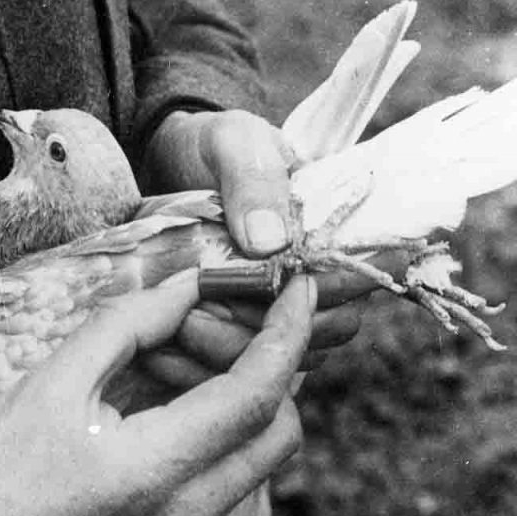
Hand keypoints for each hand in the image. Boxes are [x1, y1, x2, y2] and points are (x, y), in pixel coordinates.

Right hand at [0, 270, 315, 515]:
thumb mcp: (52, 379)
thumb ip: (130, 324)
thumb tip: (188, 286)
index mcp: (153, 474)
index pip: (256, 396)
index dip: (287, 333)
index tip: (298, 287)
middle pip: (277, 431)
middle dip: (264, 363)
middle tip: (208, 318)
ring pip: (254, 453)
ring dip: (233, 390)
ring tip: (168, 347)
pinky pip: (221, 472)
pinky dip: (211, 420)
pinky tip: (161, 384)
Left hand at [142, 110, 397, 383]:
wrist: (165, 160)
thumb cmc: (211, 146)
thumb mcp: (234, 143)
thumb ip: (252, 181)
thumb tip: (270, 242)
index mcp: (328, 235)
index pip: (353, 286)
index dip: (318, 301)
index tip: (256, 295)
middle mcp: (312, 281)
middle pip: (318, 336)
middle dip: (261, 335)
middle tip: (196, 317)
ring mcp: (277, 312)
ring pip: (278, 364)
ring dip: (227, 357)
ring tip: (173, 334)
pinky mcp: (238, 333)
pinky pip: (237, 372)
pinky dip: (203, 369)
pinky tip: (163, 356)